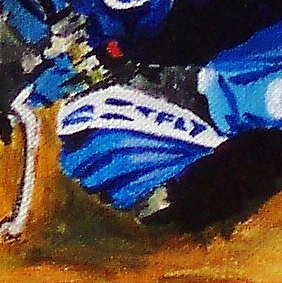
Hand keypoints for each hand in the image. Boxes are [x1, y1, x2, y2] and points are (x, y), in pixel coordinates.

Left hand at [54, 77, 224, 215]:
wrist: (212, 113)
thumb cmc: (178, 92)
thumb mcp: (139, 84)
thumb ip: (112, 96)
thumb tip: (90, 105)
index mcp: (109, 118)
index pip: (72, 135)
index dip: (69, 140)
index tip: (71, 143)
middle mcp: (114, 145)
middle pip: (80, 166)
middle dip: (80, 166)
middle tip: (85, 165)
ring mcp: (133, 168)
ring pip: (99, 186)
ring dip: (99, 183)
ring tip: (105, 179)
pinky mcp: (151, 184)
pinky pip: (124, 198)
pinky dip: (120, 196)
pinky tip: (125, 189)